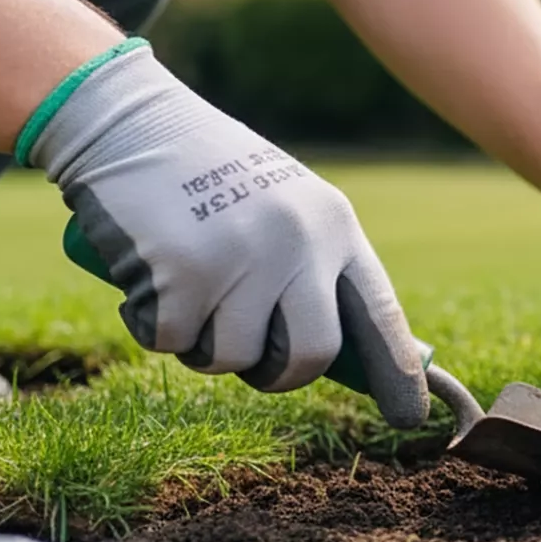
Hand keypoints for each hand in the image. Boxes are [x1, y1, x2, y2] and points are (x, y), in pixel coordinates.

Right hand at [21, 41, 431, 427]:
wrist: (128, 123)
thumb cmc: (206, 176)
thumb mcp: (282, 208)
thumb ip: (312, 265)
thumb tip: (339, 352)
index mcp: (334, 226)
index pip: (378, 314)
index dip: (396, 372)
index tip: (411, 418)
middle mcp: (299, 243)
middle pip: (312, 355)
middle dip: (278, 373)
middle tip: (250, 356)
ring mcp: (243, 258)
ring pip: (232, 357)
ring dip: (202, 346)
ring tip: (187, 291)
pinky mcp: (184, 274)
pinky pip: (171, 341)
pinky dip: (151, 325)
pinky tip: (146, 277)